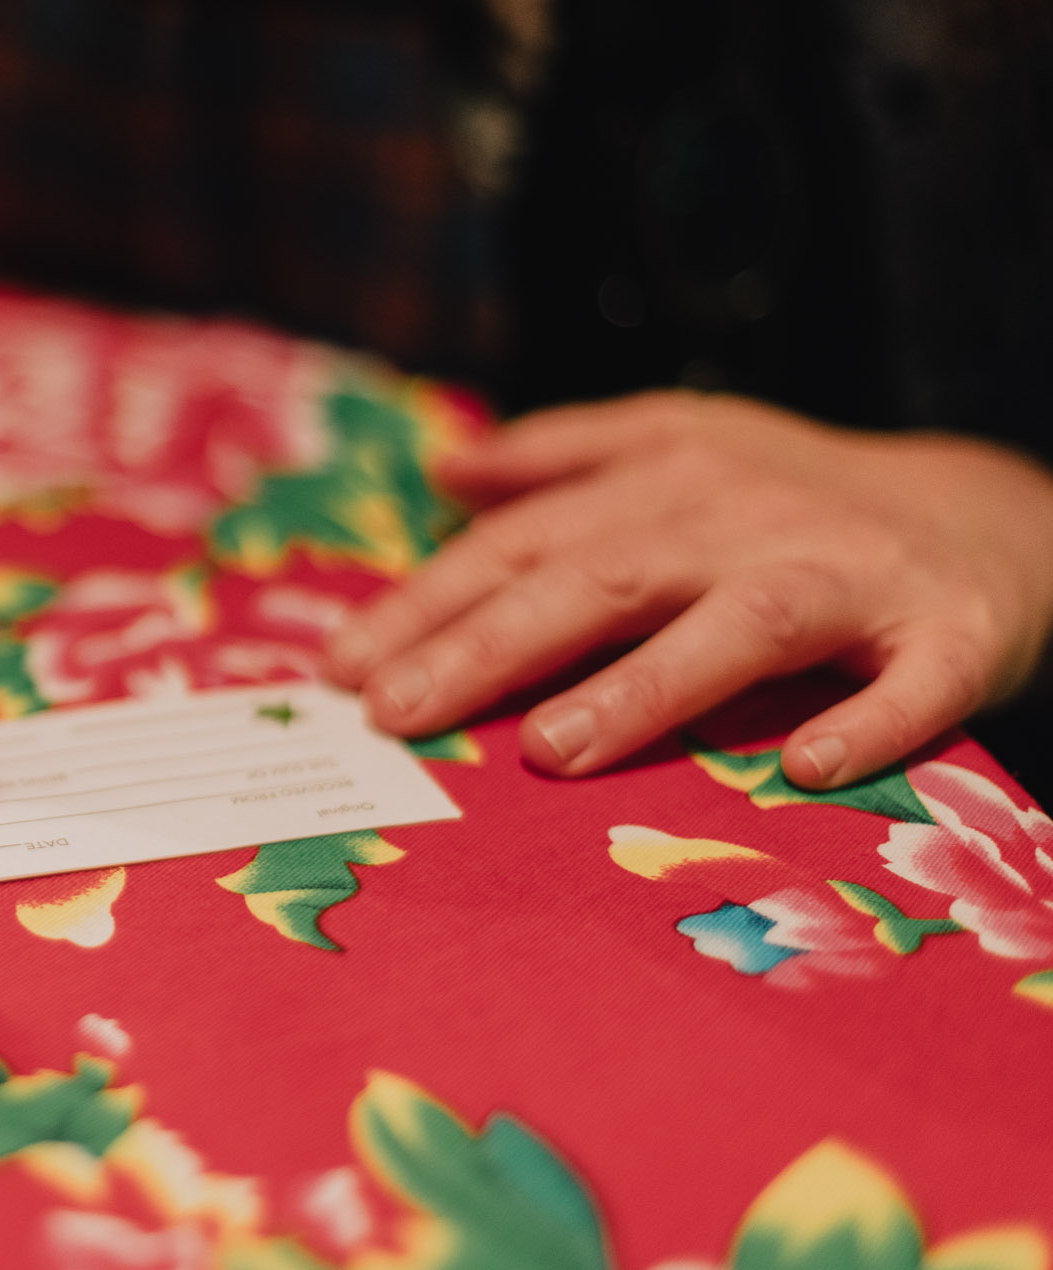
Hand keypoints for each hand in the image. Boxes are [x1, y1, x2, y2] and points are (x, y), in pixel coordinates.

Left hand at [323, 392, 1052, 786]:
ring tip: (550, 751)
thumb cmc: (801, 500)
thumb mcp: (680, 445)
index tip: (341, 668)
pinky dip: (871, 721)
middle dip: (489, 648)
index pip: (524, 544)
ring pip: (738, 625)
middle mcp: (744, 519)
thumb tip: (445, 468)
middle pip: (600, 581)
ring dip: (645, 688)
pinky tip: (808, 766)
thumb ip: (561, 457)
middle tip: (396, 715)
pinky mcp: (952, 631)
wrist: (997, 512)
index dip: (429, 603)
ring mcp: (850, 574)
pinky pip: (914, 682)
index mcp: (667, 482)